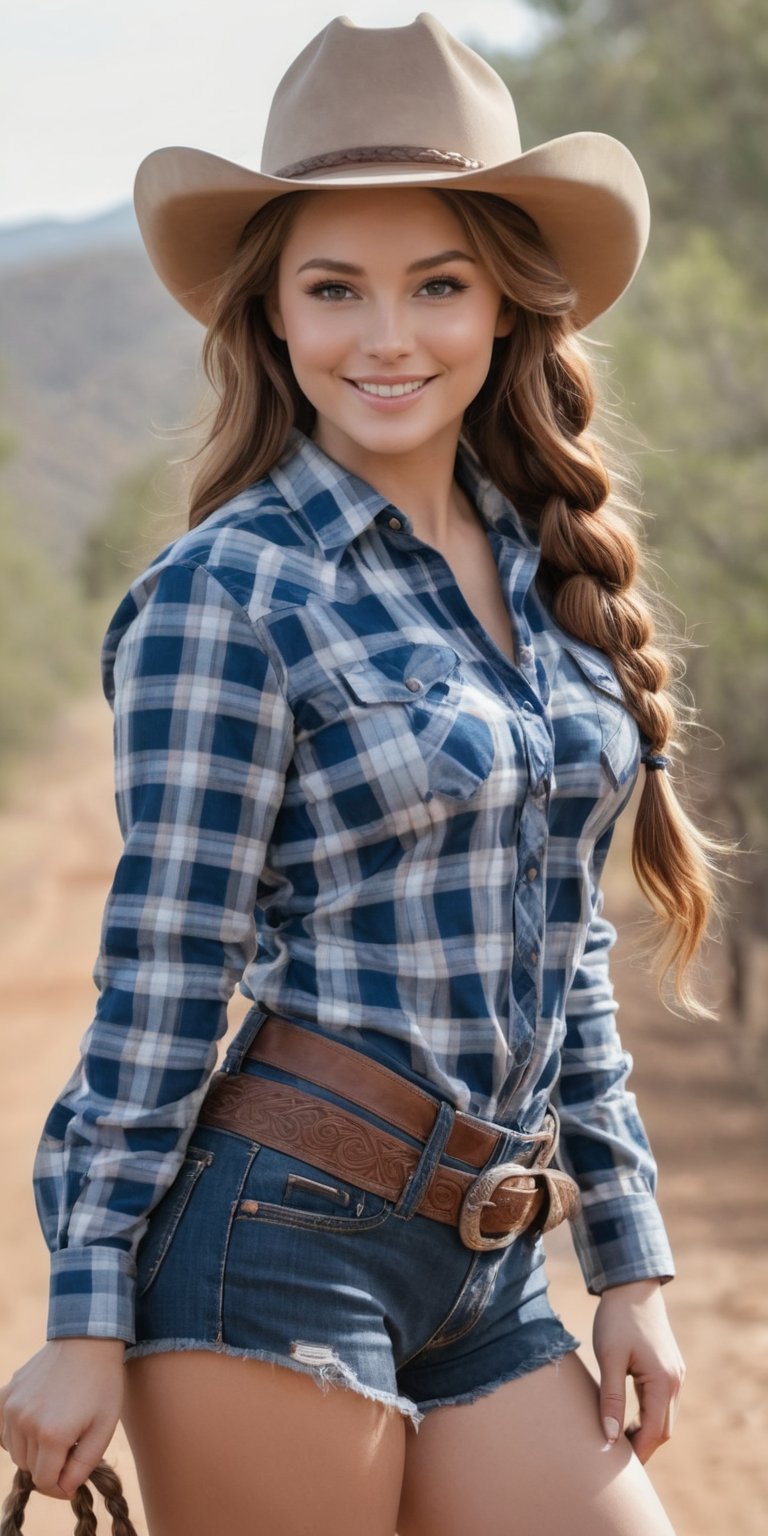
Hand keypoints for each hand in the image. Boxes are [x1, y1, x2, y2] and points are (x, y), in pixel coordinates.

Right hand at [0, 1338, 125, 1499]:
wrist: (87, 1340)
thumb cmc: (102, 1384)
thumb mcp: (104, 1428)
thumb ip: (83, 1466)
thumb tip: (64, 1489)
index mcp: (52, 1435)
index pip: (45, 1481)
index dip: (59, 1487)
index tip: (72, 1480)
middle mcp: (25, 1423)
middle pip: (30, 1468)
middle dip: (50, 1467)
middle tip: (70, 1448)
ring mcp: (12, 1408)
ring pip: (16, 1452)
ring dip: (34, 1452)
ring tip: (57, 1432)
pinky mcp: (6, 1395)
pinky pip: (4, 1431)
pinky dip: (18, 1435)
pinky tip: (37, 1423)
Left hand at [592, 1277, 684, 1463]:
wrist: (632, 1286)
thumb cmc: (617, 1319)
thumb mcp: (609, 1358)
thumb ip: (611, 1398)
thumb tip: (610, 1437)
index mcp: (663, 1382)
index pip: (654, 1432)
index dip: (637, 1452)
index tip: (616, 1465)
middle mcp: (675, 1382)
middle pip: (662, 1429)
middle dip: (642, 1446)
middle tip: (614, 1459)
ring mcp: (675, 1375)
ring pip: (664, 1417)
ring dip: (644, 1432)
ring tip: (618, 1442)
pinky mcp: (669, 1368)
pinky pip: (662, 1403)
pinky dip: (647, 1416)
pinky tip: (627, 1419)